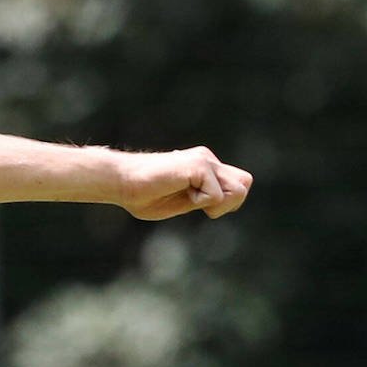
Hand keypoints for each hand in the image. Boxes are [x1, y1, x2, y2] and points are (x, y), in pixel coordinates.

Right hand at [116, 147, 250, 221]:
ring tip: (190, 200)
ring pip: (237, 189)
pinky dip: (199, 202)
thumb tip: (219, 204)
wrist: (122, 182)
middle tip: (200, 206)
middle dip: (229, 204)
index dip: (228, 202)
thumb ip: (202, 199)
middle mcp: (208, 160)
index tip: (202, 207)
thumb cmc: (142, 195)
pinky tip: (179, 193)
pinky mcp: (198, 165)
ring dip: (216, 204)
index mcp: (205, 167)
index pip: (239, 183)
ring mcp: (204, 160)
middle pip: (245, 183)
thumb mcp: (182, 201)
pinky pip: (215, 195)